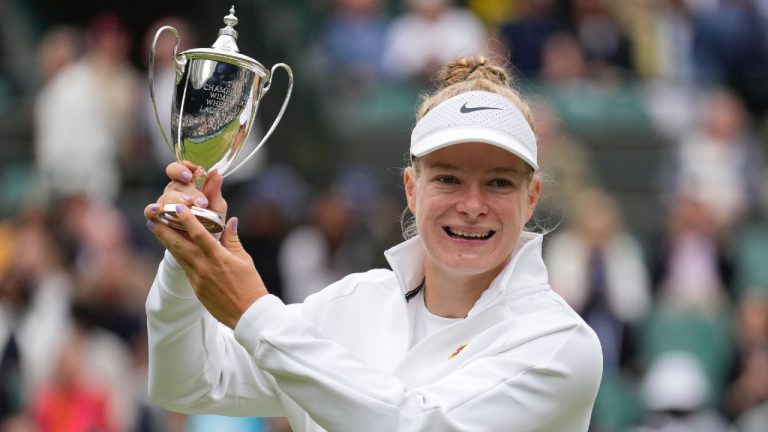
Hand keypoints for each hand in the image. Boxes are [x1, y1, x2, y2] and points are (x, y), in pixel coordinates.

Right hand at [143, 161, 226, 223]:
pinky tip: (157, 209)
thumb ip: (215, 192)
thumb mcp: (217, 208)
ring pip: (166, 196)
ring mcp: (164, 205)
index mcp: (188, 185)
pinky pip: (149, 211)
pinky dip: (152, 209)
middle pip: (175, 184)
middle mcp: (174, 192)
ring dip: (177, 200)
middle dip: (188, 191)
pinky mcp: (158, 218)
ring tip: (188, 205)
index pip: (180, 169)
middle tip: (201, 201)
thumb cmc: (212, 223)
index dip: (183, 168)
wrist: (204, 245)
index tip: (192, 174)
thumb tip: (216, 173)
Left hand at [146, 205, 267, 328]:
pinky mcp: (196, 289)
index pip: (199, 235)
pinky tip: (173, 249)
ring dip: (166, 242)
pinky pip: (185, 268)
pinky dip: (178, 256)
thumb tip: (230, 221)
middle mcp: (204, 268)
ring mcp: (197, 280)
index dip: (187, 220)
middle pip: (179, 246)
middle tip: (152, 219)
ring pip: (178, 257)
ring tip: (156, 230)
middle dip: (164, 231)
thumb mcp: (244, 260)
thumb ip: (233, 240)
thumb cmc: (251, 286)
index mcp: (218, 259)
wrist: (247, 314)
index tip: (178, 208)